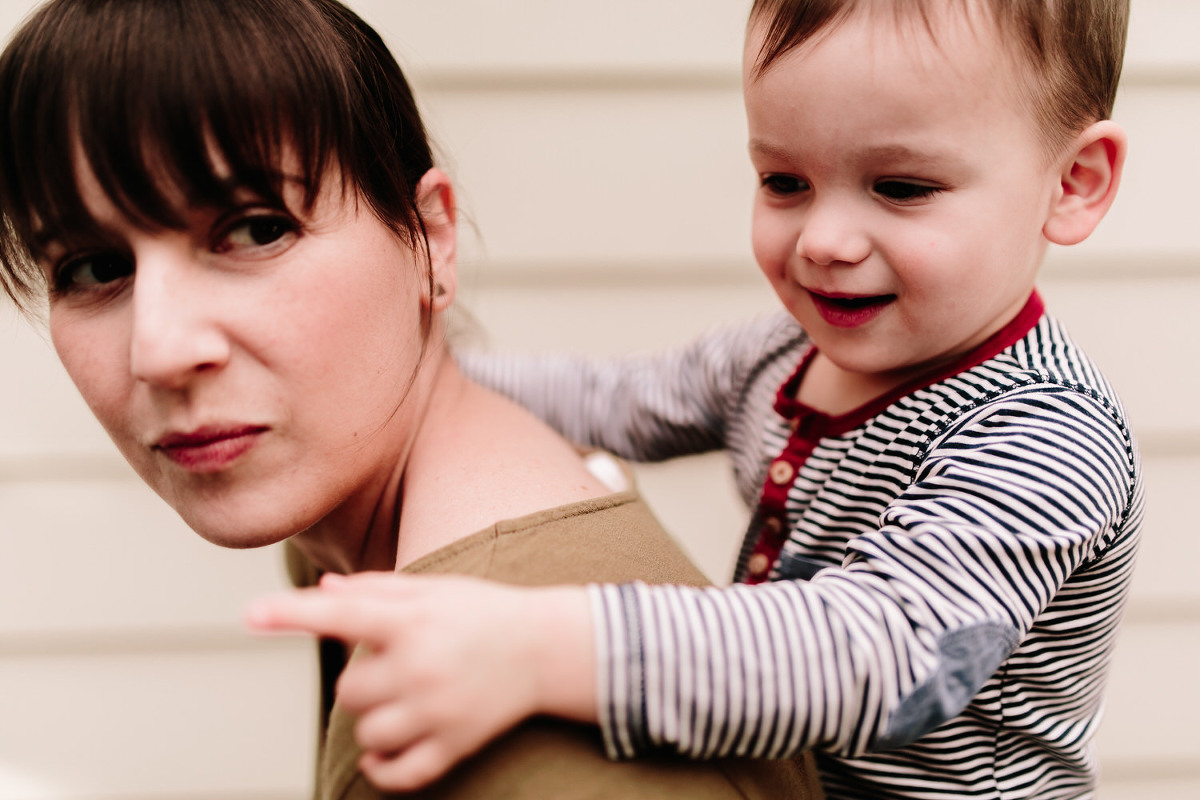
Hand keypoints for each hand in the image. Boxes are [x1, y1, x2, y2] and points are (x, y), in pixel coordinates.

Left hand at [245, 572, 595, 791]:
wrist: (546, 648)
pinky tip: (385, 749)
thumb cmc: (481, 611)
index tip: (250, 613)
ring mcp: (438, 711)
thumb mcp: (432, 589)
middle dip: (361, 679)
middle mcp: (422, 665)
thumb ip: (374, 589)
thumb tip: (319, 590)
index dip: (293, 613)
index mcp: (414, 619)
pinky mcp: (454, 745)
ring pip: (367, 732)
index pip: (342, 614)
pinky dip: (383, 767)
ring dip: (373, 719)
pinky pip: (397, 774)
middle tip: (395, 664)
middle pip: (349, 690)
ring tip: (403, 698)